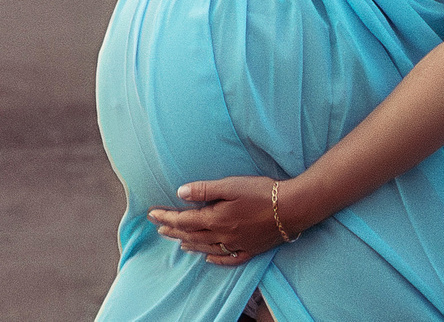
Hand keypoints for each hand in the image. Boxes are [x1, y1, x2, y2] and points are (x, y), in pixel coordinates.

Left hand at [148, 175, 298, 263]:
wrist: (292, 209)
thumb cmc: (261, 192)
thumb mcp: (231, 185)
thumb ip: (205, 190)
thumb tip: (181, 193)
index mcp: (216, 219)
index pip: (184, 220)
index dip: (167, 217)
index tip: (152, 214)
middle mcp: (222, 235)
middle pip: (192, 235)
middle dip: (173, 230)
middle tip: (159, 227)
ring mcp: (236, 245)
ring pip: (206, 248)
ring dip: (189, 244)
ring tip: (177, 242)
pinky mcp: (250, 250)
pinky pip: (227, 259)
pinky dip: (215, 259)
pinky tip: (208, 258)